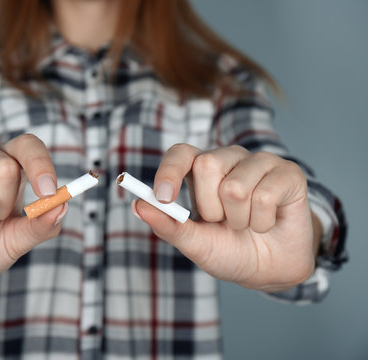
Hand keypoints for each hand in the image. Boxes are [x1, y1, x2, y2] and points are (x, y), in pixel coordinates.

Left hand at [132, 144, 314, 291]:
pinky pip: (264, 196)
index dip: (170, 171)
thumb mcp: (194, 243)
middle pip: (207, 165)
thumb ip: (168, 225)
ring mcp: (260, 162)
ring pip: (235, 186)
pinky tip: (267, 223)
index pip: (181, 153)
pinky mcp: (288, 173)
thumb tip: (138, 206)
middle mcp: (229, 159)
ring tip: (246, 225)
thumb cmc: (229, 251)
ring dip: (239, 220)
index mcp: (201, 171)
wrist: (270, 271)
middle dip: (211, 208)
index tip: (163, 198)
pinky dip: (261, 222)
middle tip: (223, 222)